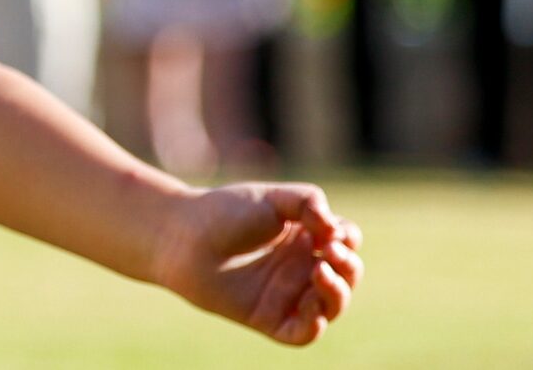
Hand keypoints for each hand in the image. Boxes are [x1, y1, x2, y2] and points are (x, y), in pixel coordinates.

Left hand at [155, 182, 362, 346]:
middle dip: (348, 266)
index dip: (348, 239)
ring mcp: (286, 295)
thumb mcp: (272, 198)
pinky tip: (312, 307)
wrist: (184, 237)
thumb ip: (308, 202)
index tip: (332, 231)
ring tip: (320, 272)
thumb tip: (334, 230)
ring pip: (331, 307)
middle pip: (346, 276)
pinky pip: (303, 333)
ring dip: (337, 293)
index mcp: (305, 237)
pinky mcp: (269, 319)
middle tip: (331, 252)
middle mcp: (300, 267)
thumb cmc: (225, 213)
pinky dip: (314, 325)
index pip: (345, 243)